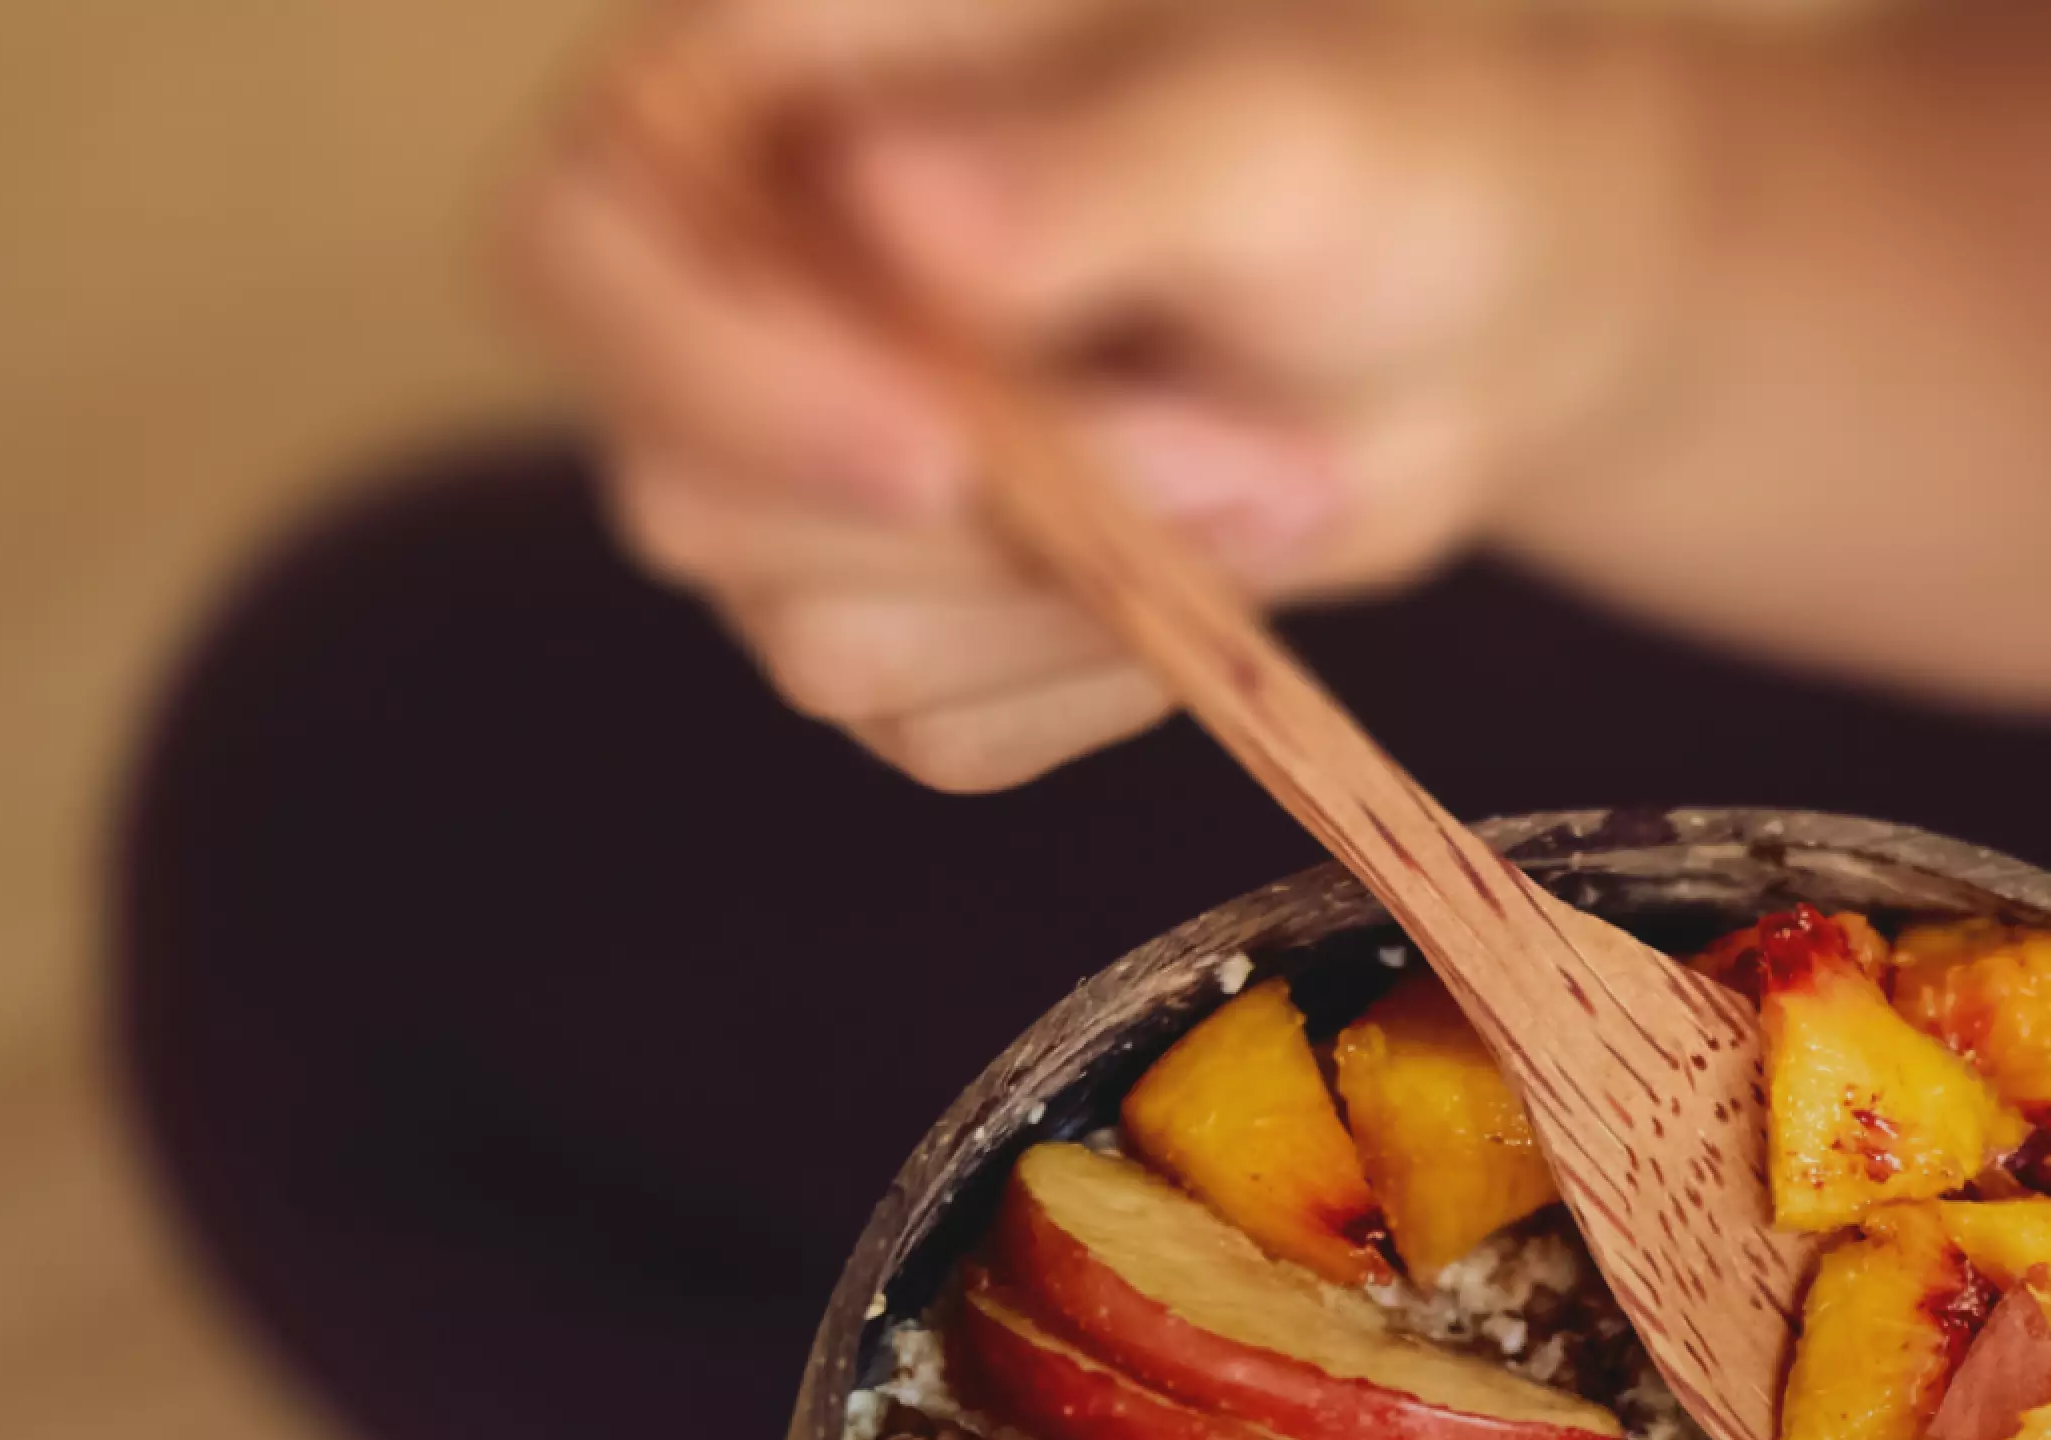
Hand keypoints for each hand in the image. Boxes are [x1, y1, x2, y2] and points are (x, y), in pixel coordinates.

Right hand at [495, 0, 1697, 790]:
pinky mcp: (895, 620)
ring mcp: (791, 472)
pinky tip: (1220, 562)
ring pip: (819, 638)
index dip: (719, 371)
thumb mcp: (1281, 131)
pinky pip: (939, 733)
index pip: (574, 248)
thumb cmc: (1371, 156)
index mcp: (742, 94)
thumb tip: (890, 214)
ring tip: (1280, 472)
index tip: (939, 450)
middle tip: (1259, 446)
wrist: (1476, 311)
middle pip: (690, 490)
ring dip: (1086, 602)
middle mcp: (724, 288)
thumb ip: (1093, 169)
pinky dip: (1110, 681)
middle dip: (1003, 515)